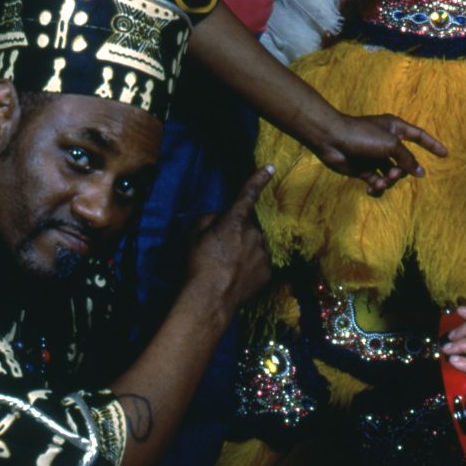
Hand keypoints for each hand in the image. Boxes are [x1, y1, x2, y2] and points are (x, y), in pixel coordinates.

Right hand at [182, 165, 274, 313]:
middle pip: (248, 227)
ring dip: (245, 251)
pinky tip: (236, 277)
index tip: (270, 168)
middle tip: (220, 250)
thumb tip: (219, 217)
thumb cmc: (199, 264)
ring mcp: (263, 253)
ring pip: (255, 246)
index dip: (258, 179)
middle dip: (238, 234)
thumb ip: (209, 219)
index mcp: (235, 221)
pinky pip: (260, 264)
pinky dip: (250, 268)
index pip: (248, 194)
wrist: (211, 298)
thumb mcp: (194, 236)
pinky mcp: (268, 271)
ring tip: (227, 268)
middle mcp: (254, 233)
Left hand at [315, 113, 448, 195]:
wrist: (332, 140)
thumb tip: (420, 172)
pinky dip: (377, 186)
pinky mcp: (364, 169)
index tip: (445, 154)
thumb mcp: (391, 145)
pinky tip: (373, 187)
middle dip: (402, 171)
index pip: (419, 136)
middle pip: (405, 161)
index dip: (432, 145)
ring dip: (389, 180)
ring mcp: (375, 156)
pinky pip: (378, 181)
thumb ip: (408, 159)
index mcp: (395, 128)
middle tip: (394, 174)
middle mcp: (386, 142)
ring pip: (392, 173)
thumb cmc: (362, 136)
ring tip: (381, 181)